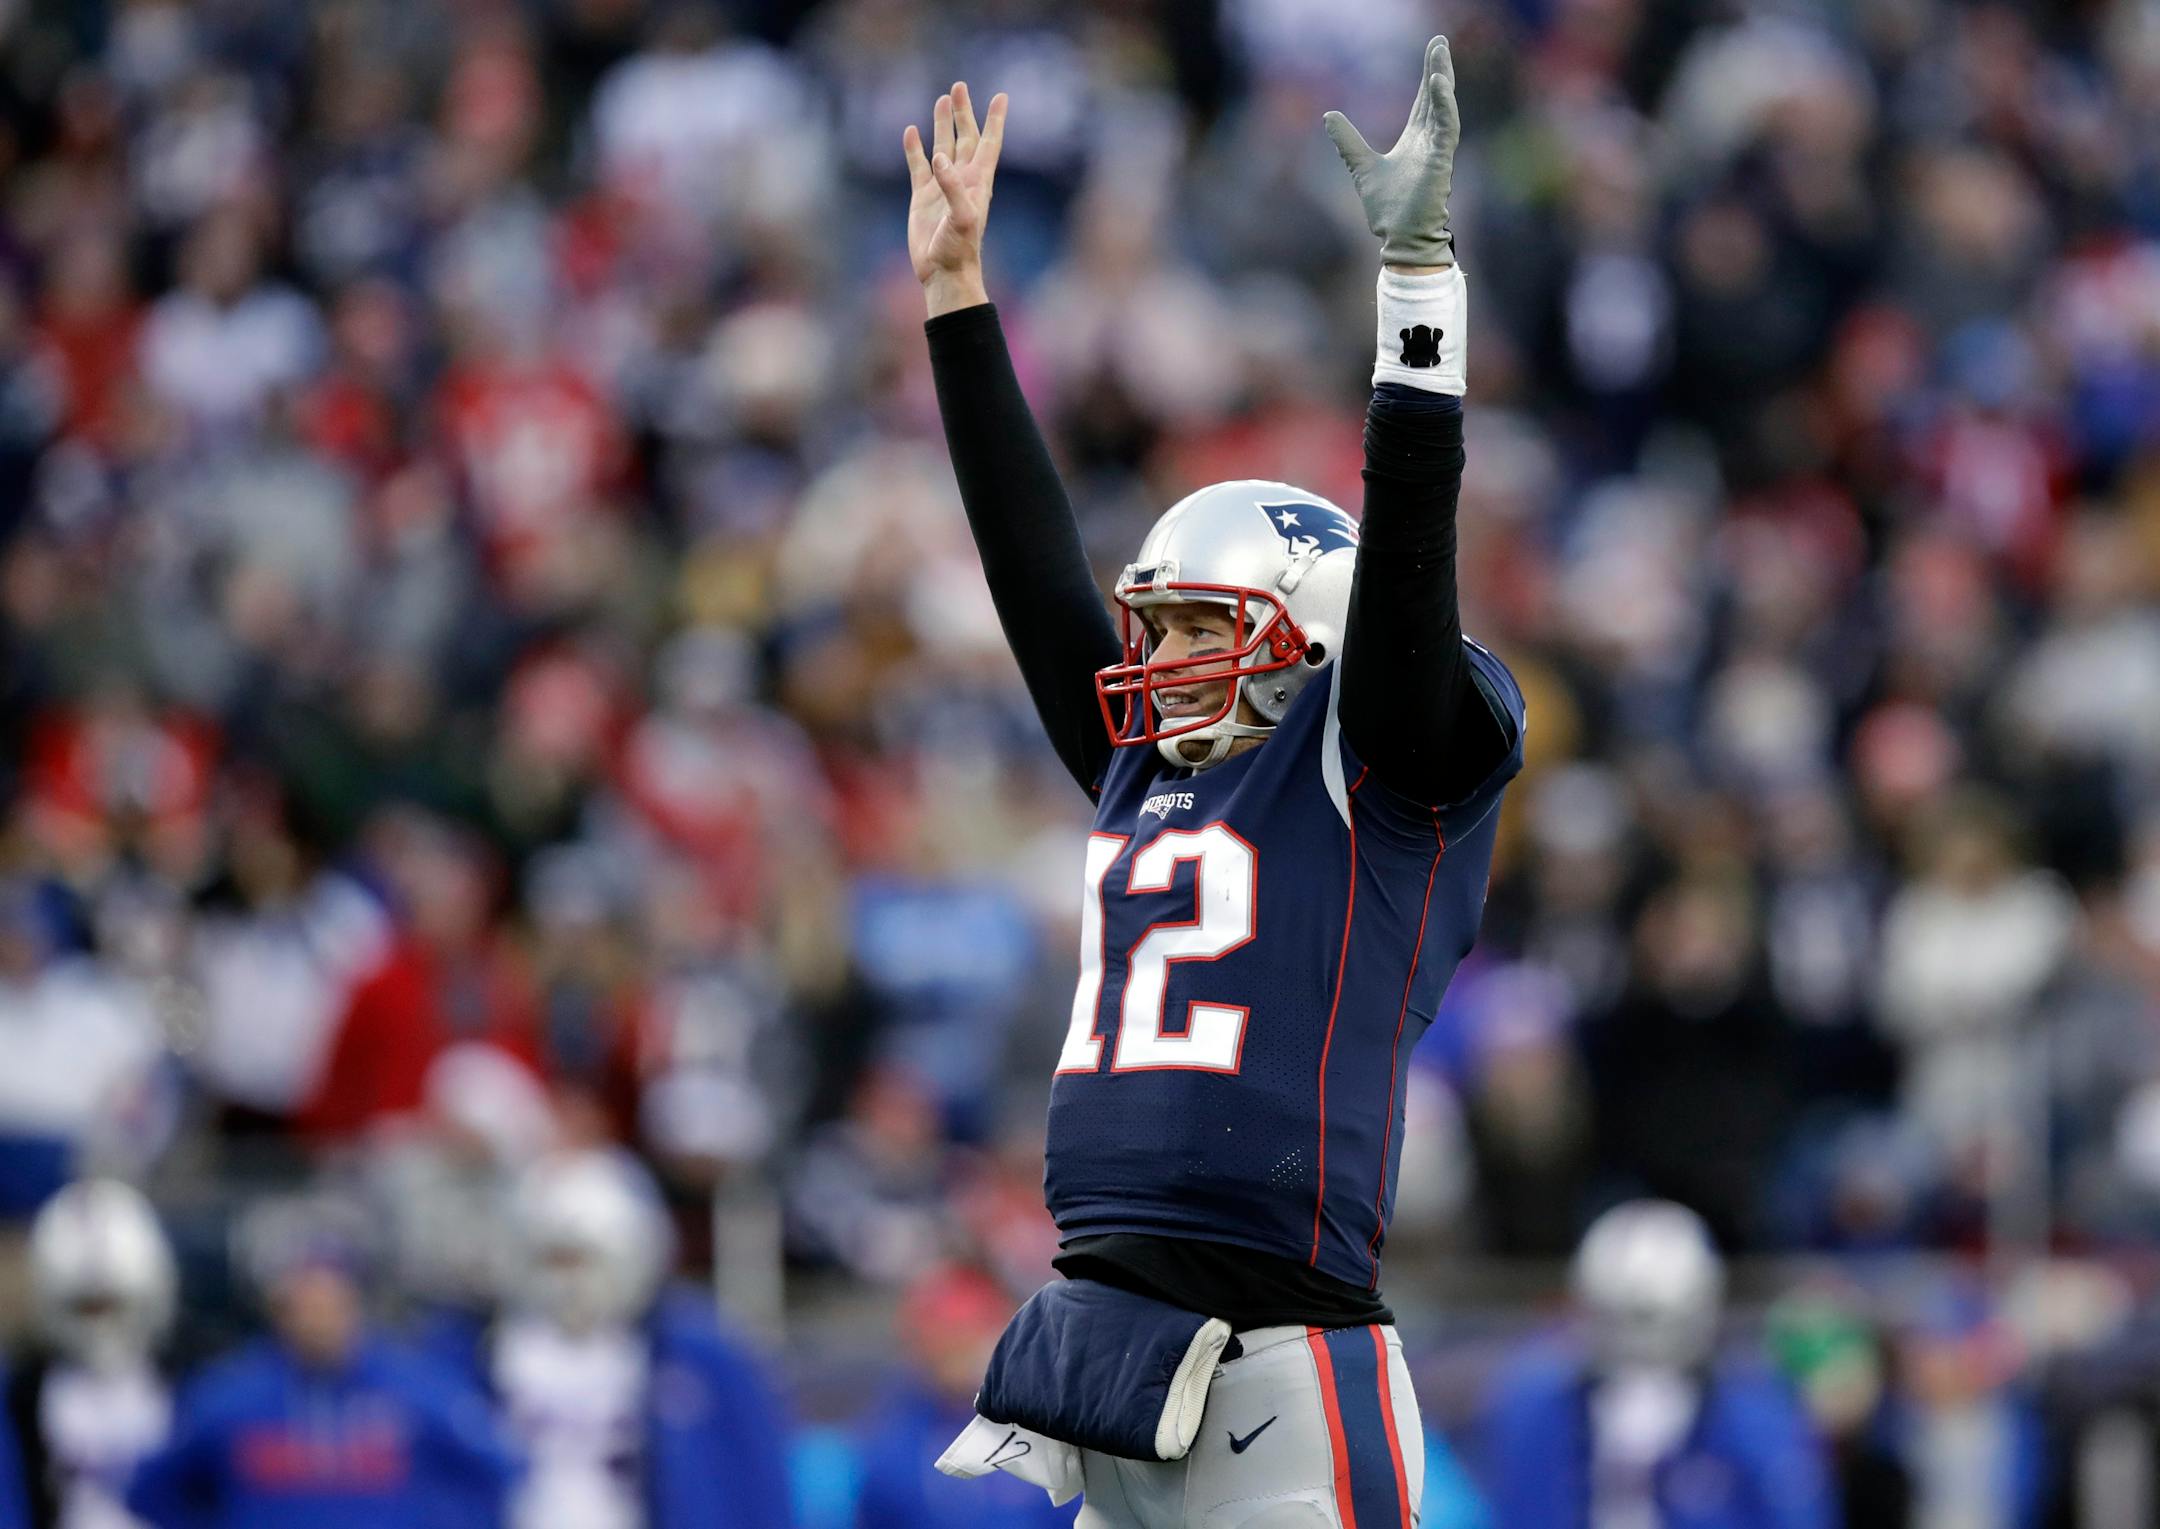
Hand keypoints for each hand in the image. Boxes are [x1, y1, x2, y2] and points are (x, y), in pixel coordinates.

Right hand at [903, 82, 1007, 316]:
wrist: (943, 273)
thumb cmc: (960, 249)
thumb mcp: (962, 217)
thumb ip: (952, 186)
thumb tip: (939, 158)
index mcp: (978, 182)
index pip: (988, 143)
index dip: (995, 121)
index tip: (1001, 97)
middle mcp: (961, 180)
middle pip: (964, 137)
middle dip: (963, 113)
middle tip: (959, 87)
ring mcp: (941, 187)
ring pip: (942, 146)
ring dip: (942, 124)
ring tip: (941, 100)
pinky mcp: (923, 197)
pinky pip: (918, 166)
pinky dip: (915, 148)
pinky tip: (911, 131)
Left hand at [1323, 35, 1458, 269]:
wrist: (1398, 238)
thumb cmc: (1388, 209)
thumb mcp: (1361, 167)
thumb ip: (1348, 142)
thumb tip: (1328, 116)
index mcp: (1415, 142)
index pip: (1424, 102)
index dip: (1427, 77)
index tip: (1432, 50)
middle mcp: (1429, 143)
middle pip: (1435, 98)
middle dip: (1438, 69)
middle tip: (1440, 41)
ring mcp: (1437, 151)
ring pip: (1444, 107)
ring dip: (1442, 79)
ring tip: (1440, 54)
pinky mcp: (1441, 162)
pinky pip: (1446, 128)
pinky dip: (1444, 106)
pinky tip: (1439, 85)